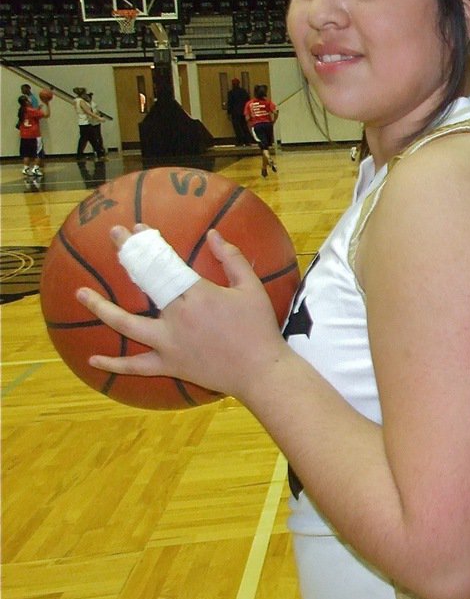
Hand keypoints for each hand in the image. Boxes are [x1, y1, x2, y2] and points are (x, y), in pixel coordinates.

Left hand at [76, 225, 289, 398]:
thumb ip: (232, 258)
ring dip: (101, 308)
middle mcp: (176, 316)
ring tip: (81, 294)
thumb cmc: (259, 328)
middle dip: (127, 255)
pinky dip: (113, 364)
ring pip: (126, 324)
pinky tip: (92, 360)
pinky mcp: (169, 365)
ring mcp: (168, 343)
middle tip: (112, 236)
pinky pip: (136, 366)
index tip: (136, 228)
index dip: (149, 242)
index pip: (166, 261)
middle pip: (144, 282)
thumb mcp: (251, 288)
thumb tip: (213, 234)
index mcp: (198, 294)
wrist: (260, 370)